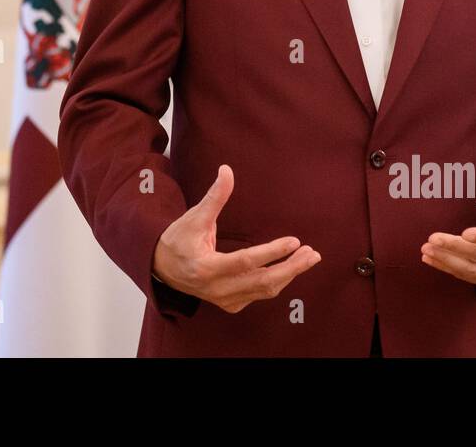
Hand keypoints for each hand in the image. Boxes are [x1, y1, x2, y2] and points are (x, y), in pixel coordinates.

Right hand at [152, 164, 320, 312]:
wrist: (163, 268)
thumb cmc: (179, 239)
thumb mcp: (194, 217)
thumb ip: (214, 197)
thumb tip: (227, 170)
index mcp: (206, 268)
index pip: (246, 262)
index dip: (271, 252)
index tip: (294, 241)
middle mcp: (217, 289)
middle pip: (262, 282)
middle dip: (291, 268)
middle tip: (312, 253)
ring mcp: (225, 300)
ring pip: (264, 291)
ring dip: (289, 275)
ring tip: (308, 258)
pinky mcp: (230, 304)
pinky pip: (259, 295)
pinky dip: (277, 282)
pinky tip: (290, 269)